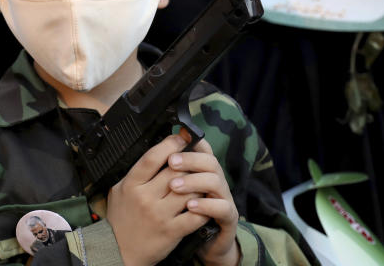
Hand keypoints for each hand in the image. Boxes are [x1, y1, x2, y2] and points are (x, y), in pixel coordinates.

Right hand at [107, 134, 212, 265]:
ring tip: (202, 180)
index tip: (181, 138)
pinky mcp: (171, 231)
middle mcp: (145, 198)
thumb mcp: (119, 191)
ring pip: (189, 191)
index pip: (153, 157)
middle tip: (196, 158)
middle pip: (175, 171)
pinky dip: (203, 207)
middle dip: (189, 162)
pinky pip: (195, 215)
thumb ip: (135, 172)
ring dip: (199, 184)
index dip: (170, 144)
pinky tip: (205, 202)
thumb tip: (155, 150)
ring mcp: (159, 215)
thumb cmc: (120, 219)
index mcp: (131, 184)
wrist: (118, 251)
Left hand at [168, 137, 240, 265]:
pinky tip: (190, 206)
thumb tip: (155, 154)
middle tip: (171, 162)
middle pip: (209, 161)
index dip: (192, 141)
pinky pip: (222, 208)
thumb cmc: (184, 217)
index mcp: (203, 172)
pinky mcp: (228, 217)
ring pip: (216, 180)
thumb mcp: (173, 193)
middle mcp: (216, 181)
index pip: (203, 149)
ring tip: (174, 187)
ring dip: (194, 181)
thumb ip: (168, 174)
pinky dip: (206, 205)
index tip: (176, 139)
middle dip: (189, 159)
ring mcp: (224, 198)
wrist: (204, 246)